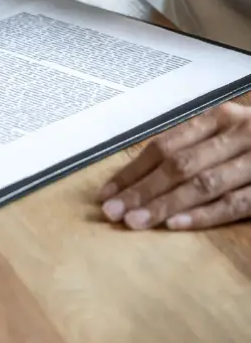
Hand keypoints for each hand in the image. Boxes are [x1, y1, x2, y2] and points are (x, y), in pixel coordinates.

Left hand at [97, 102, 250, 230]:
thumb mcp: (231, 134)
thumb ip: (195, 148)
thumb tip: (140, 178)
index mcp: (220, 118)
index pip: (165, 146)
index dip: (132, 170)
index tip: (105, 193)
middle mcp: (238, 134)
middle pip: (179, 165)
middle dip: (141, 190)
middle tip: (111, 211)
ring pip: (203, 184)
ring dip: (164, 204)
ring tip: (134, 221)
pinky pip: (235, 204)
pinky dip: (203, 214)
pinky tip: (174, 224)